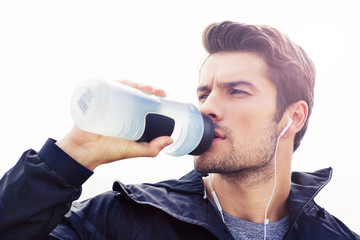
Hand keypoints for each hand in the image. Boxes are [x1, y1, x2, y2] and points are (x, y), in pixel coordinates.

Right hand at [56, 80, 172, 170]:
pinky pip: (106, 87)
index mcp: (131, 116)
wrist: (85, 152)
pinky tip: (124, 83)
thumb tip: (170, 139)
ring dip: (134, 83)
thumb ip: (152, 148)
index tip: (163, 95)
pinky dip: (115, 82)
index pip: (144, 101)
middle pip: (135, 91)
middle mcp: (121, 107)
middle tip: (156, 91)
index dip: (155, 96)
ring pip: (123, 87)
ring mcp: (109, 102)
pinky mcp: (97, 100)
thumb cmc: (108, 152)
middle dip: (147, 87)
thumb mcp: (134, 150)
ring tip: (142, 87)